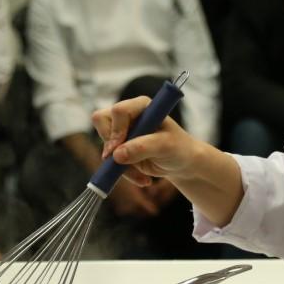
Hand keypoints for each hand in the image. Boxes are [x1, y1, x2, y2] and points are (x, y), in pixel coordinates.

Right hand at [95, 95, 245, 228]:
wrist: (182, 162)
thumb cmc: (178, 147)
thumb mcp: (165, 146)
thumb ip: (142, 148)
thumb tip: (116, 155)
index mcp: (141, 105)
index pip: (119, 111)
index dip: (116, 130)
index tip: (118, 149)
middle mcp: (129, 114)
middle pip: (102, 121)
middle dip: (111, 146)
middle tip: (120, 162)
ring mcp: (122, 131)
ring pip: (104, 144)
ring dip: (118, 164)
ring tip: (141, 175)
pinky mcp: (119, 148)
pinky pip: (109, 160)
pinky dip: (122, 173)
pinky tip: (142, 178)